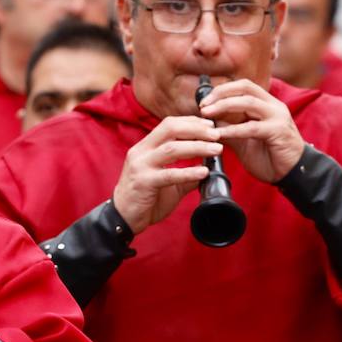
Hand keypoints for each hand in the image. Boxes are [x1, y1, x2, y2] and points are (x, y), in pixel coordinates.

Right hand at [111, 115, 221, 236]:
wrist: (123, 218)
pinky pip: (169, 174)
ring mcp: (141, 166)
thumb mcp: (167, 181)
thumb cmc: (145, 198)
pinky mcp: (143, 182)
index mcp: (146, 146)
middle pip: (170, 129)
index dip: (191, 122)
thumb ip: (185, 174)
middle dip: (197, 129)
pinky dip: (189, 172)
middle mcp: (141, 151)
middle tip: (217, 135)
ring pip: (172, 148)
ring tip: (216, 150)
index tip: (210, 126)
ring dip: (197, 147)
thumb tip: (208, 169)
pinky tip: (204, 172)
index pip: (169, 124)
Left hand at [199, 79, 304, 182]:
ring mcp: (278, 117)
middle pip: (245, 87)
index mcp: (266, 104)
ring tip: (207, 115)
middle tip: (203, 106)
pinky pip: (252, 127)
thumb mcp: (243, 141)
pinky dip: (233, 129)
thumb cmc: (269, 157)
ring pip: (248, 102)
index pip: (243, 86)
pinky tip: (219, 134)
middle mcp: (273, 106)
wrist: (292, 174)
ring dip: (224, 106)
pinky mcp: (278, 131)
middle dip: (221, 93)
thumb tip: (207, 123)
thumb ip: (229, 129)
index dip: (222, 90)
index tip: (204, 102)